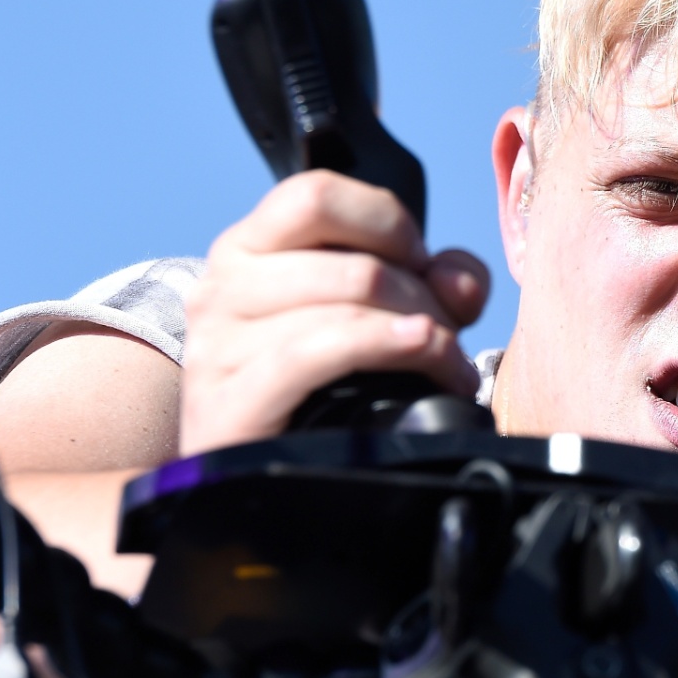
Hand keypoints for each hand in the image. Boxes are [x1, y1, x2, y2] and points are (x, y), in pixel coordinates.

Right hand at [180, 171, 489, 453]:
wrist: (261, 483)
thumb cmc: (319, 391)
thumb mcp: (376, 316)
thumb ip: (431, 280)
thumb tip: (459, 279)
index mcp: (247, 249)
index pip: (316, 194)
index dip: (385, 222)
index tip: (418, 263)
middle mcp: (221, 288)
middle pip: (352, 261)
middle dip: (421, 295)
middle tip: (446, 334)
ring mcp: (217, 348)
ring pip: (346, 305)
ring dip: (421, 333)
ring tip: (448, 366)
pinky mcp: (229, 404)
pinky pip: (316, 352)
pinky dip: (386, 348)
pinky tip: (425, 360)